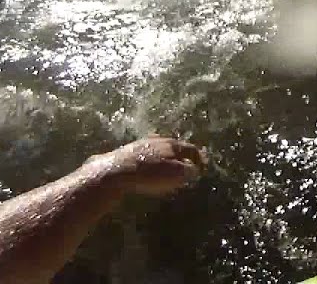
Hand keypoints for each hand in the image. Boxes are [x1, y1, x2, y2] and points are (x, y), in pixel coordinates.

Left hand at [84, 137, 207, 195]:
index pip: (190, 149)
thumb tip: (193, 169)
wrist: (114, 171)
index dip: (198, 159)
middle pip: (174, 146)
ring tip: (167, 169)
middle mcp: (157, 140)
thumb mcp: (174, 175)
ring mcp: (141, 144)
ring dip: (165, 159)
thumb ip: (187, 171)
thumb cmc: (148, 174)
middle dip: (181, 156)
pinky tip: (148, 171)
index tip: (202, 167)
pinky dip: (151, 162)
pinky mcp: (127, 151)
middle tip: (186, 166)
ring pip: (158, 150)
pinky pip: (145, 155)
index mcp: (171, 144)